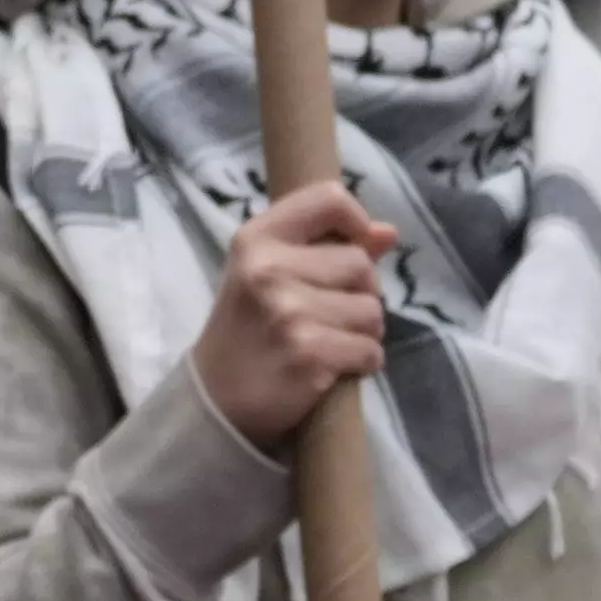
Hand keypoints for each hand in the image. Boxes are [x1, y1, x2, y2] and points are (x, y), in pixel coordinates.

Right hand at [191, 182, 399, 450]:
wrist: (213, 400)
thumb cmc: (247, 330)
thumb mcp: (269, 275)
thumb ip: (326, 248)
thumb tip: (387, 233)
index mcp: (256, 240)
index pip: (327, 200)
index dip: (354, 221)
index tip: (350, 246)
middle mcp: (269, 269)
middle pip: (361, 264)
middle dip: (358, 293)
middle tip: (327, 315)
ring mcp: (288, 313)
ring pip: (372, 311)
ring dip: (362, 332)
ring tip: (327, 342)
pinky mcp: (308, 354)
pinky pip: (369, 351)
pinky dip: (361, 363)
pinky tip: (331, 368)